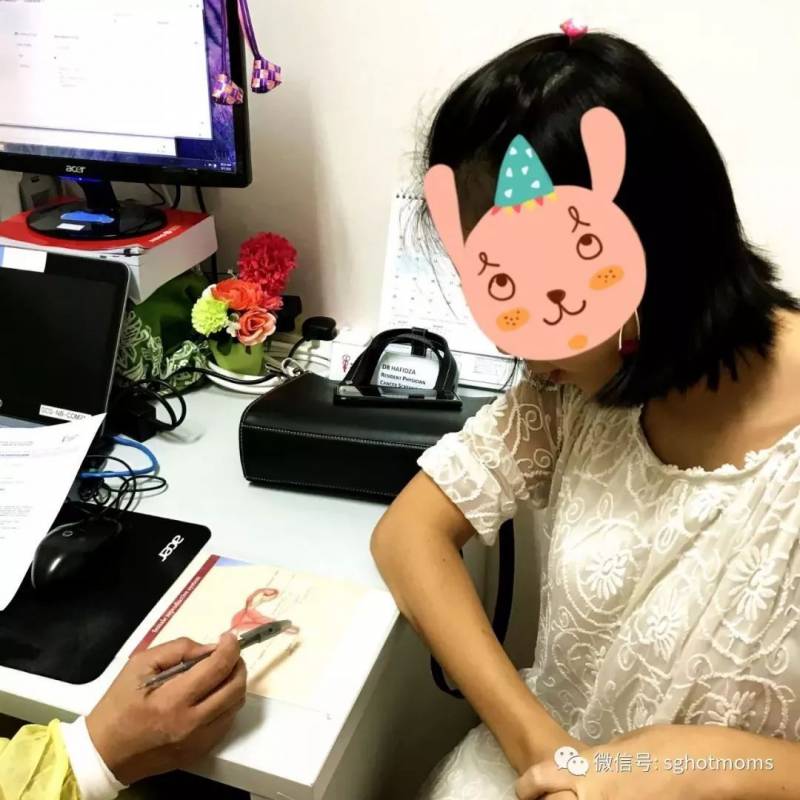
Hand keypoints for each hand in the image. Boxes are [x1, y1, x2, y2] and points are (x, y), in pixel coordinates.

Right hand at [87, 634, 246, 784]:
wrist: (104, 754)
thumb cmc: (117, 706)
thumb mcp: (139, 666)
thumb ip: (177, 650)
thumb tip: (209, 648)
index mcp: (173, 700)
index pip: (218, 668)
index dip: (230, 648)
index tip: (228, 638)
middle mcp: (191, 723)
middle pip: (235, 687)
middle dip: (237, 664)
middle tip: (227, 654)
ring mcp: (197, 741)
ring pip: (235, 706)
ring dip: (234, 683)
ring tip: (220, 672)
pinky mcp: (198, 753)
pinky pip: (226, 723)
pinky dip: (226, 704)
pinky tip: (212, 695)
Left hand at [516, 724, 739, 799]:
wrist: (705, 767)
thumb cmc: (667, 746)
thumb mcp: (623, 745)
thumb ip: (600, 760)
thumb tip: (589, 768)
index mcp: (589, 766)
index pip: (540, 779)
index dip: (528, 786)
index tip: (525, 789)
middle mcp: (594, 795)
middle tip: (542, 799)